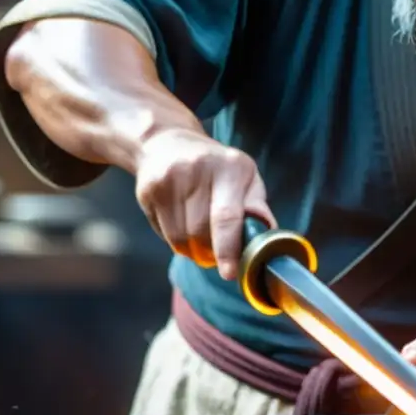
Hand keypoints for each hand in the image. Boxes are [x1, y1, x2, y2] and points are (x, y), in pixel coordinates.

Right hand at [134, 127, 274, 279]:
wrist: (169, 141)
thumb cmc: (217, 168)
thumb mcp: (245, 178)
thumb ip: (256, 207)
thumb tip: (267, 239)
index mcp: (230, 166)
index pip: (226, 217)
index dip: (228, 250)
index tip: (230, 273)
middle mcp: (197, 168)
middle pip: (201, 232)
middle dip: (211, 251)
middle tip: (217, 253)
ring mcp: (169, 178)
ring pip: (180, 238)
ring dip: (193, 249)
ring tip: (200, 237)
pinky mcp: (148, 190)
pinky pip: (163, 233)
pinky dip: (176, 240)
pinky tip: (181, 223)